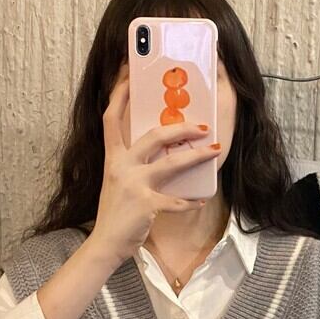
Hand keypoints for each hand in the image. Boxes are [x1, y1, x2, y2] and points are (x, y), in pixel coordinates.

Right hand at [89, 63, 220, 264]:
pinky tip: (200, 200)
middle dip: (181, 128)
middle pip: (153, 136)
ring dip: (197, 156)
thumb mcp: (117, 182)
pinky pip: (176, 201)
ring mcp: (135, 185)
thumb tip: (159, 153)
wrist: (105, 243)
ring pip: (171, 163)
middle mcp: (122, 166)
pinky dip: (190, 201)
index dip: (119, 95)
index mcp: (113, 158)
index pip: (112, 119)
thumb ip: (132, 166)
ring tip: (215, 149)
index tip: (129, 74)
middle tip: (202, 125)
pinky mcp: (147, 204)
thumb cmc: (115, 214)